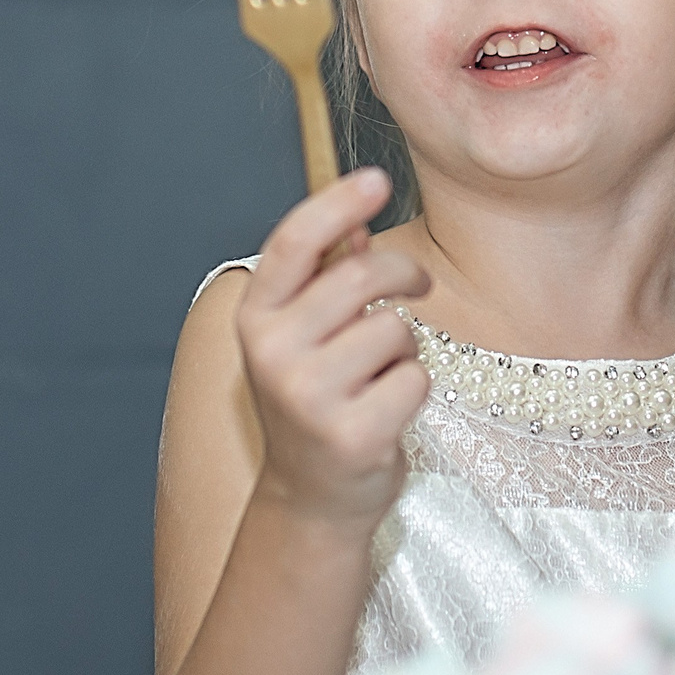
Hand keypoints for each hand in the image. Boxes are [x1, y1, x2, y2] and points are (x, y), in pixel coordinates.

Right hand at [235, 168, 430, 536]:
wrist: (311, 497)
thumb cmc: (316, 399)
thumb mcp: (305, 336)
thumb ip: (326, 278)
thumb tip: (356, 221)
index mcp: (256, 318)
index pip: (294, 241)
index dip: (338, 203)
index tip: (377, 178)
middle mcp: (272, 353)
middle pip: (361, 276)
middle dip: (404, 274)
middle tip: (418, 285)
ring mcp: (309, 398)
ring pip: (395, 329)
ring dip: (405, 345)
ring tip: (381, 373)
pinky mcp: (353, 435)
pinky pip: (415, 378)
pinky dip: (414, 387)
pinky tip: (386, 409)